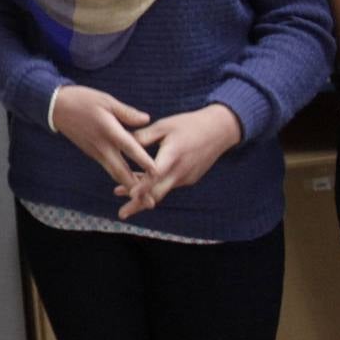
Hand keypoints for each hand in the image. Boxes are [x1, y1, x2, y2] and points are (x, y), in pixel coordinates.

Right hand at [50, 85, 158, 193]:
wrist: (55, 107)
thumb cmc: (82, 100)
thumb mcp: (106, 100)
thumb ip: (127, 112)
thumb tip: (146, 120)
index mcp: (109, 131)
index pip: (130, 148)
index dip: (144, 161)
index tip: (157, 173)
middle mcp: (102, 146)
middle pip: (121, 171)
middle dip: (136, 188)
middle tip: (151, 202)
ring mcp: (96, 152)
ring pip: (114, 173)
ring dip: (129, 187)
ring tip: (143, 200)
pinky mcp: (92, 153)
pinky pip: (109, 168)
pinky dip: (120, 178)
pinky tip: (130, 184)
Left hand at [115, 104, 242, 219]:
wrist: (219, 131)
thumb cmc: (189, 125)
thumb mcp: (164, 125)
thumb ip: (143, 136)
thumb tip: (121, 143)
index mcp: (173, 154)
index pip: (156, 174)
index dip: (143, 185)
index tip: (131, 195)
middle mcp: (181, 170)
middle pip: (158, 192)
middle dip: (139, 204)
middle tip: (122, 214)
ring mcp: (186, 177)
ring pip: (161, 190)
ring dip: (143, 195)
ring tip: (121, 198)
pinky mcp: (189, 178)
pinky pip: (168, 185)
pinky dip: (154, 187)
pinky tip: (139, 185)